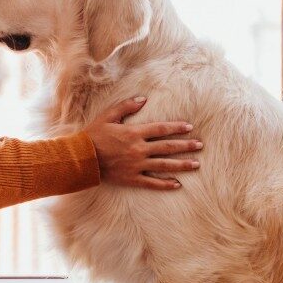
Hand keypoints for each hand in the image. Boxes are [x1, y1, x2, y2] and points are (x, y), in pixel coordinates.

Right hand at [85, 97, 201, 189]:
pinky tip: (177, 184)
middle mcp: (139, 149)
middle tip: (200, 146)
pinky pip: (152, 182)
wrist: (82, 158)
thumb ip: (126, 106)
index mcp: (134, 133)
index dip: (176, 128)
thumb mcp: (108, 116)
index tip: (189, 127)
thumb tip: (143, 99)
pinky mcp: (132, 178)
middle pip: (167, 147)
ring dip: (181, 165)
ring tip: (196, 164)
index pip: (161, 129)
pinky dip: (165, 184)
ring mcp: (137, 165)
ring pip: (164, 164)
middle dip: (186, 146)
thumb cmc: (94, 135)